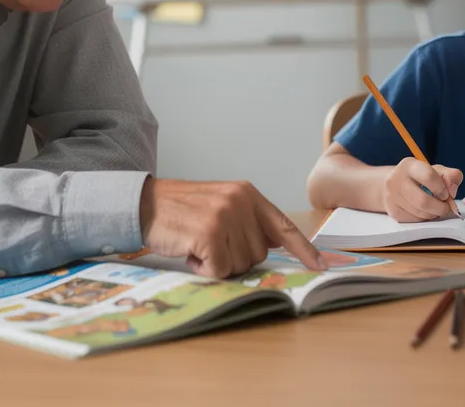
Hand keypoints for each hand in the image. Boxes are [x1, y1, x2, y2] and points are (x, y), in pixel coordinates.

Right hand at [139, 178, 326, 277]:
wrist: (143, 204)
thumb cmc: (181, 211)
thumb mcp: (220, 204)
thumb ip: (247, 222)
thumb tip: (273, 249)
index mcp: (248, 193)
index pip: (284, 225)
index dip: (304, 249)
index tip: (321, 266)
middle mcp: (241, 201)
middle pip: (258, 254)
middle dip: (234, 257)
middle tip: (207, 241)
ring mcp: (226, 217)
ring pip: (240, 265)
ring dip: (217, 263)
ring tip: (196, 243)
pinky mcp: (209, 234)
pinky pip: (220, 270)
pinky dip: (204, 269)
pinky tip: (189, 252)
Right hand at [383, 158, 462, 221]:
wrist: (395, 185)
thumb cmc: (420, 177)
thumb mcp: (437, 170)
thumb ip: (451, 176)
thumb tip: (452, 191)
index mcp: (409, 165)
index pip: (428, 177)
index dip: (442, 188)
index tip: (446, 193)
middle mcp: (396, 180)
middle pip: (424, 201)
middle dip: (441, 207)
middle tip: (446, 206)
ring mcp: (392, 197)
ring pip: (421, 213)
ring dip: (435, 214)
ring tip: (437, 208)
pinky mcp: (394, 212)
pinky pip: (416, 220)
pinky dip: (426, 218)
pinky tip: (426, 211)